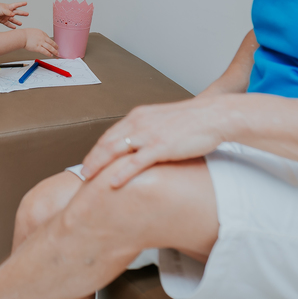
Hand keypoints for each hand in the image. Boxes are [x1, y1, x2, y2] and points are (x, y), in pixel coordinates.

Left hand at [0, 1, 27, 27]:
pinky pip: (8, 24)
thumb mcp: (4, 9)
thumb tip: (14, 15)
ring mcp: (6, 16)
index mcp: (9, 7)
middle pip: (17, 12)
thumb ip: (9, 13)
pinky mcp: (3, 20)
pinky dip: (11, 26)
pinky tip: (14, 27)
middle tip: (27, 14)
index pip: (17, 5)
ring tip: (21, 24)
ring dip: (17, 21)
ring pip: (13, 19)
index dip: (21, 4)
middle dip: (22, 13)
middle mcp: (8, 12)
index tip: (26, 3)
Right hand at [23, 28, 58, 57]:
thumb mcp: (33, 31)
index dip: (52, 42)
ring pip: (50, 47)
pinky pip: (45, 51)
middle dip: (56, 46)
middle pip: (51, 42)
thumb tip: (38, 38)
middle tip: (57, 49)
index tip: (53, 44)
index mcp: (41, 33)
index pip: (48, 38)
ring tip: (56, 53)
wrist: (21, 37)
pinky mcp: (38, 48)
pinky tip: (50, 55)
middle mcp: (42, 37)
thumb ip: (37, 35)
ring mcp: (41, 43)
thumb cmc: (24, 34)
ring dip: (54, 51)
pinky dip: (49, 54)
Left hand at [79, 99, 226, 187]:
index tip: (90, 160)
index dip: (98, 148)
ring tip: (89, 178)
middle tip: (83, 172)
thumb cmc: (194, 120)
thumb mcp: (164, 120)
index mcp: (139, 116)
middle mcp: (139, 123)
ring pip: (115, 151)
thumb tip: (141, 144)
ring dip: (99, 165)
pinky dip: (121, 173)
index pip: (111, 133)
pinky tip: (111, 182)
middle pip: (108, 142)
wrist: (214, 116)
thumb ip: (149, 130)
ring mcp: (148, 135)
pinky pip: (135, 162)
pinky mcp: (160, 146)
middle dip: (93, 158)